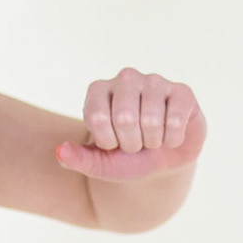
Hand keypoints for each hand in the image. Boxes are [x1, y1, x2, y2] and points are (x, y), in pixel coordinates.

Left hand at [57, 69, 205, 180]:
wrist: (162, 163)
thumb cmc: (127, 158)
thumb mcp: (100, 164)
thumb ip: (77, 159)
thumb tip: (60, 151)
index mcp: (99, 90)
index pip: (97, 117)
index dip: (108, 141)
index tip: (113, 143)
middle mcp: (126, 78)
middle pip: (125, 117)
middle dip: (131, 143)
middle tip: (136, 143)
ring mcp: (155, 81)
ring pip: (151, 119)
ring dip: (152, 142)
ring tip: (152, 139)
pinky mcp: (182, 91)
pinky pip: (175, 120)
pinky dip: (172, 139)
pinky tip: (171, 136)